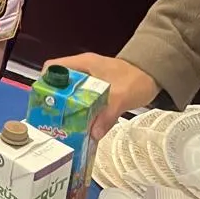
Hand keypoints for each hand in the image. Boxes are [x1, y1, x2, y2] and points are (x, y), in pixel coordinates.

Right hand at [43, 53, 158, 136]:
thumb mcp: (121, 96)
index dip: (45, 82)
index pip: (53, 67)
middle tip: (51, 119)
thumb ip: (107, 114)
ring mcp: (90, 81)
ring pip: (70, 94)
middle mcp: (82, 71)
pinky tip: (81, 127)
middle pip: (59, 84)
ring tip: (63, 127)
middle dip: (54, 101)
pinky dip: (81, 113)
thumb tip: (92, 134)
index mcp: (83, 64)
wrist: (156, 76)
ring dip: (68, 109)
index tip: (43, 101)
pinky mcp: (98, 91)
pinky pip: (83, 102)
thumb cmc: (136, 78)